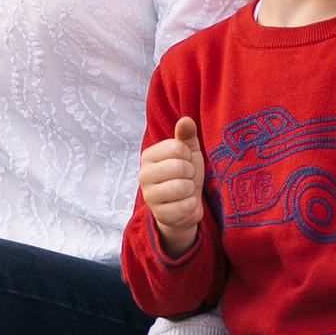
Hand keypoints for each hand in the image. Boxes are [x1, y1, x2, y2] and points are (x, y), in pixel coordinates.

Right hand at [138, 116, 206, 259]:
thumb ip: (186, 135)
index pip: (177, 148)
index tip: (186, 162)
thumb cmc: (185, 174)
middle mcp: (143, 175)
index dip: (189, 155)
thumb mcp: (188, 153)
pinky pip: (185, 206)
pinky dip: (191, 205)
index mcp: (149, 156)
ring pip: (182, 187)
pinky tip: (185, 204)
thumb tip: (186, 119)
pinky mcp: (159, 215)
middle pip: (179, 167)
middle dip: (191, 173)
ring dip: (191, 189)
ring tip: (186, 190)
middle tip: (187, 178)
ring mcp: (149, 196)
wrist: (184, 206)